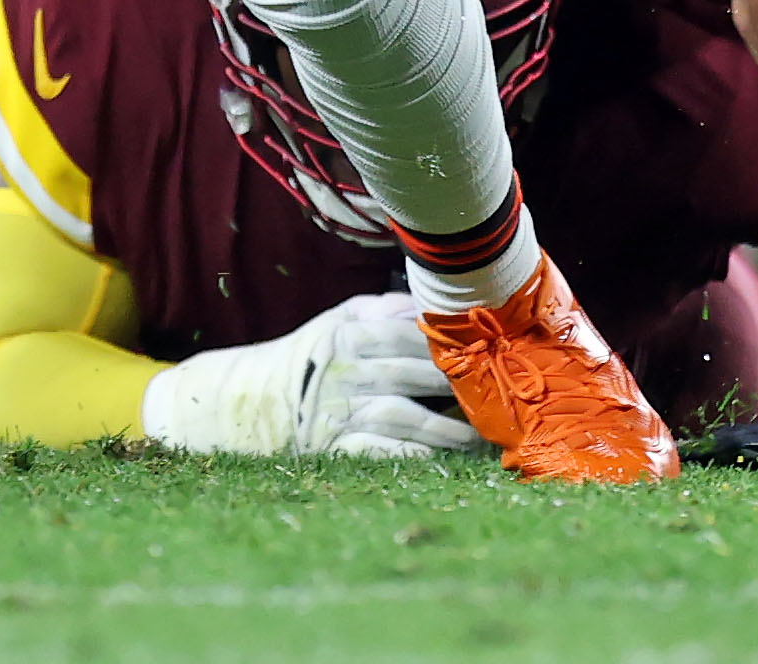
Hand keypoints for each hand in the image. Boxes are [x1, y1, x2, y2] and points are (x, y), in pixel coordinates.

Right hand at [140, 293, 476, 458]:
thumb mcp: (340, 322)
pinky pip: (383, 453)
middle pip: (412, 373)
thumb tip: (431, 297)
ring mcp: (341, 410)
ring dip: (447, 428)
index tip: (489, 350)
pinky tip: (442, 460)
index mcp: (347, 332)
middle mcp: (345, 369)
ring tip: (480, 438)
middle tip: (499, 396)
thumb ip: (383, 310)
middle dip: (458, 385)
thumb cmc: (315, 357)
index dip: (449, 343)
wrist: (258, 401)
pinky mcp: (337, 447)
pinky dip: (415, 457)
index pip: (407, 332)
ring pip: (404, 416)